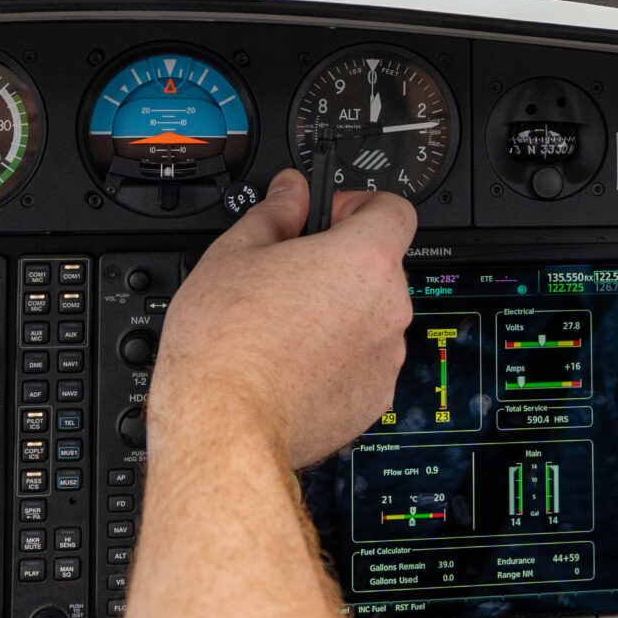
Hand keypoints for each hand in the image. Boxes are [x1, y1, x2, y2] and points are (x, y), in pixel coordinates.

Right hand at [147, 169, 416, 468]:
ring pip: (372, 317)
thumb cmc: (226, 343)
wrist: (224, 424)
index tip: (328, 217)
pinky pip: (365, 362)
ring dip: (340, 313)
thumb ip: (276, 211)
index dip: (358, 206)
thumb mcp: (235, 253)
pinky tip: (292, 363)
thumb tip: (291, 192)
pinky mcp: (374, 398)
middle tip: (290, 274)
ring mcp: (386, 357)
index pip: (393, 208)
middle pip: (381, 266)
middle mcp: (389, 307)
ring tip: (283, 326)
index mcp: (365, 259)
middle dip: (341, 263)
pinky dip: (338, 358)